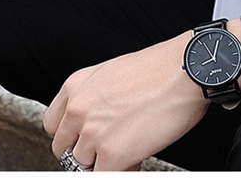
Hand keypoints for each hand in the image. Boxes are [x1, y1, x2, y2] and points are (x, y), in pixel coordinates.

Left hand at [42, 34, 208, 171]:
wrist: (186, 70)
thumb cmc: (160, 69)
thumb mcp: (114, 73)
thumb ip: (95, 97)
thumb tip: (93, 122)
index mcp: (77, 85)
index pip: (54, 125)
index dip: (72, 135)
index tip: (84, 139)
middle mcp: (79, 108)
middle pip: (64, 149)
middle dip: (86, 151)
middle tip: (109, 147)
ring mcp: (93, 133)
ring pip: (82, 166)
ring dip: (103, 163)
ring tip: (127, 151)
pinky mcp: (111, 154)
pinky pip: (103, 177)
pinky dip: (120, 173)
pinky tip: (134, 161)